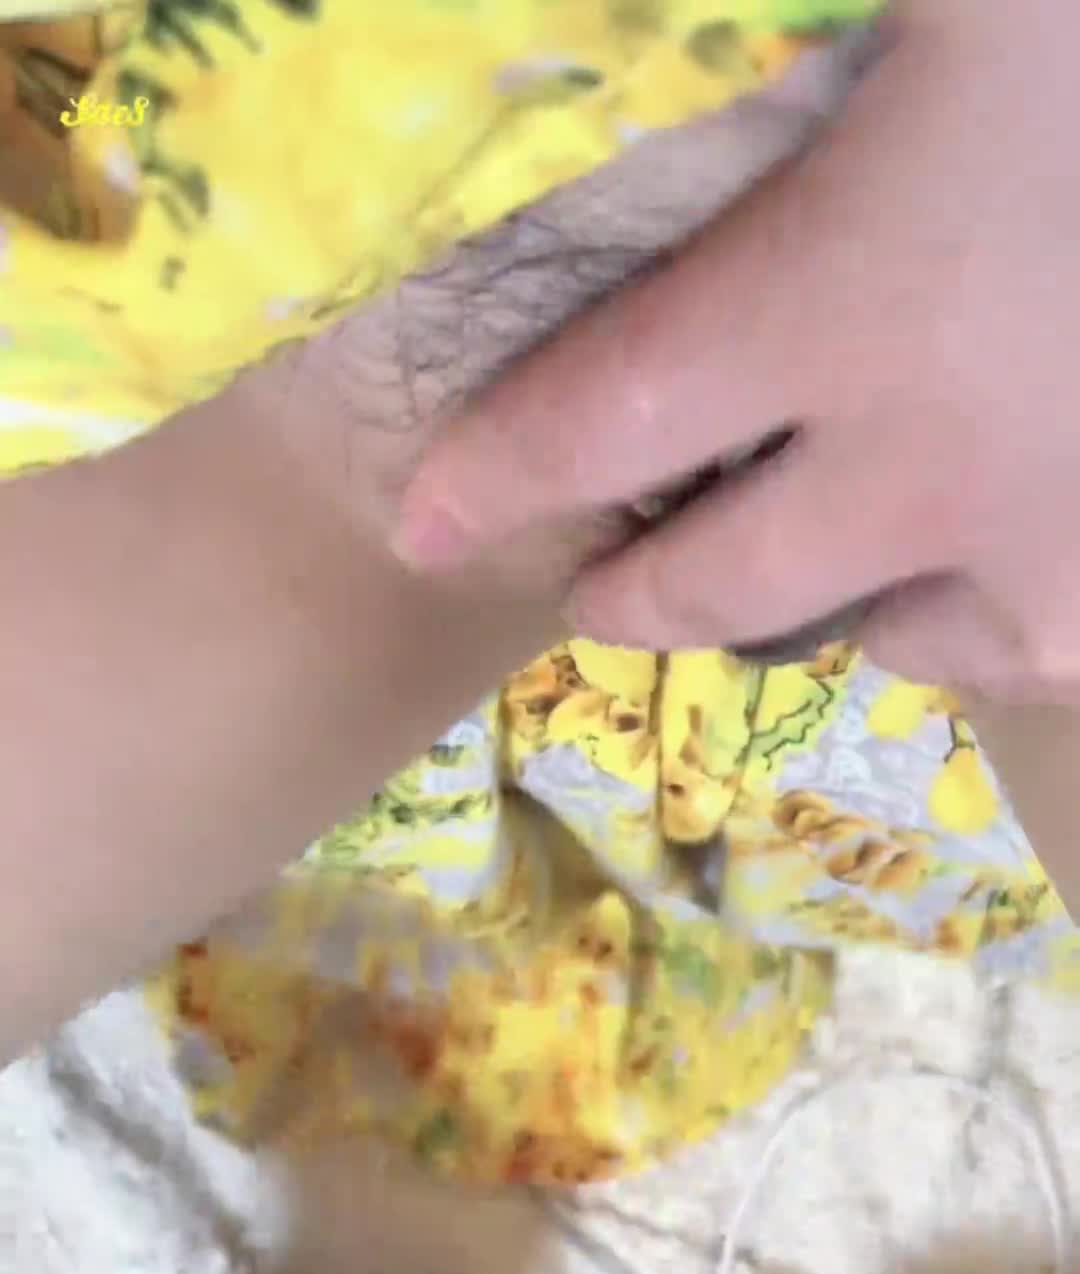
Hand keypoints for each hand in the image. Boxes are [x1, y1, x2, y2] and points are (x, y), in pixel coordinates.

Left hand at [395, 0, 1079, 704]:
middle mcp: (926, 472)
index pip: (604, 418)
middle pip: (715, 584)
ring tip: (832, 535)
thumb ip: (775, 38)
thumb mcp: (962, 0)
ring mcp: (1043, 561)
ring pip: (872, 634)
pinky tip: (991, 533)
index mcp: (848, 299)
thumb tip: (597, 35)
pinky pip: (1003, 649)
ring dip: (823, 589)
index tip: (426, 521)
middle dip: (633, 594)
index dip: (502, 474)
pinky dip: (969, 606)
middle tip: (599, 591)